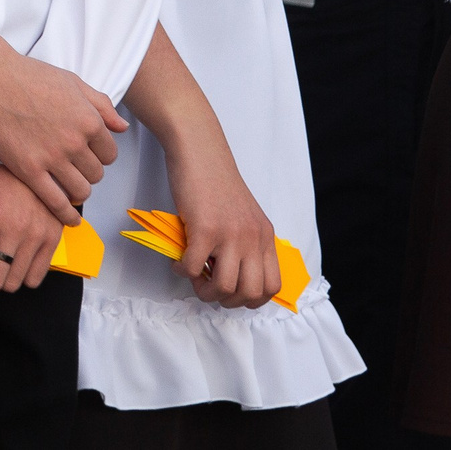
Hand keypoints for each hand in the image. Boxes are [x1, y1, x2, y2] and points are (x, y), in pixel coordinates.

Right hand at [0, 40, 125, 223]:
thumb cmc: (28, 74)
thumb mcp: (72, 81)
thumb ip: (101, 105)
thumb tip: (122, 127)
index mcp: (89, 119)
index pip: (110, 153)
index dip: (100, 155)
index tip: (88, 155)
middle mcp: (75, 141)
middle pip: (96, 174)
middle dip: (88, 173)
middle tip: (75, 168)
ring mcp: (52, 157)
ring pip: (81, 190)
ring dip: (78, 191)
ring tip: (69, 188)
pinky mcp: (28, 170)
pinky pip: (55, 201)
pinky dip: (65, 214)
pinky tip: (68, 219)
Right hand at [163, 145, 279, 308]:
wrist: (200, 151)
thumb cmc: (216, 181)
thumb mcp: (243, 215)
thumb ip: (244, 242)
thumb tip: (228, 273)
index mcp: (265, 236)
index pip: (272, 286)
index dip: (251, 299)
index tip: (231, 291)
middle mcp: (253, 238)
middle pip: (250, 293)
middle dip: (226, 300)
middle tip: (209, 286)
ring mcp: (230, 235)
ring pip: (225, 287)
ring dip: (204, 289)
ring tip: (193, 275)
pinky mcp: (205, 229)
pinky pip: (193, 267)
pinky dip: (182, 271)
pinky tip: (178, 260)